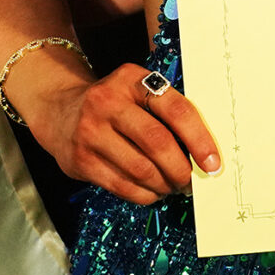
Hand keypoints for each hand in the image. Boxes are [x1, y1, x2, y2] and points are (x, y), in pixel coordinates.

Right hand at [32, 64, 221, 205]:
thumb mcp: (136, 91)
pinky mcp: (81, 161)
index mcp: (131, 80)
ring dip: (165, 185)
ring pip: (141, 170)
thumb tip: (205, 153)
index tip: (213, 163)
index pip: (175, 110)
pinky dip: (146, 195)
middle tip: (191, 181)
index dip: (199, 139)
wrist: (60, 110)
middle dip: (182, 170)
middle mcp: (108, 102)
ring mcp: (90, 132)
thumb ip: (167, 111)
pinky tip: (153, 191)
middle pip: (158, 143)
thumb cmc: (115, 104)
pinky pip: (123, 187)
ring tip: (173, 186)